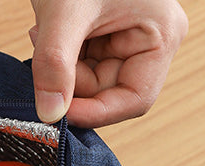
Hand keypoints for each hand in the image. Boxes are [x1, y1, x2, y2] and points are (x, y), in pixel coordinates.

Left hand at [29, 0, 187, 127]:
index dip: (95, 112)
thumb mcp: (65, 12)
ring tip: (44, 29)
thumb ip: (55, 65)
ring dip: (59, 66)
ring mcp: (129, 37)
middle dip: (69, 81)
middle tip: (43, 50)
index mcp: (162, 35)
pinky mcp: (106, 33)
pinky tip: (47, 27)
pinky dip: (58, 55)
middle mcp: (151, 41)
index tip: (56, 112)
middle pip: (107, 92)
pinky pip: (80, 63)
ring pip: (88, 81)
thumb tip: (49, 115)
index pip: (133, 100)